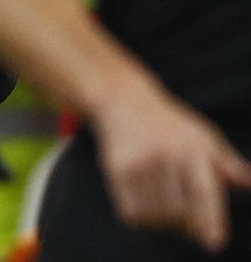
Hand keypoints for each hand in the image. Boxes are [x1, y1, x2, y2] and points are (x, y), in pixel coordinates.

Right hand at [89, 75, 250, 253]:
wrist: (125, 102)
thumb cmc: (172, 126)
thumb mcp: (204, 137)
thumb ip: (229, 164)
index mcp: (193, 148)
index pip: (203, 191)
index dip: (210, 220)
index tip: (214, 244)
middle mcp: (165, 155)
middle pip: (178, 211)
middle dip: (187, 225)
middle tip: (189, 223)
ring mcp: (139, 162)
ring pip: (155, 216)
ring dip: (164, 223)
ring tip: (167, 211)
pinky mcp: (116, 169)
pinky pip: (132, 213)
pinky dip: (142, 220)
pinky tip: (147, 209)